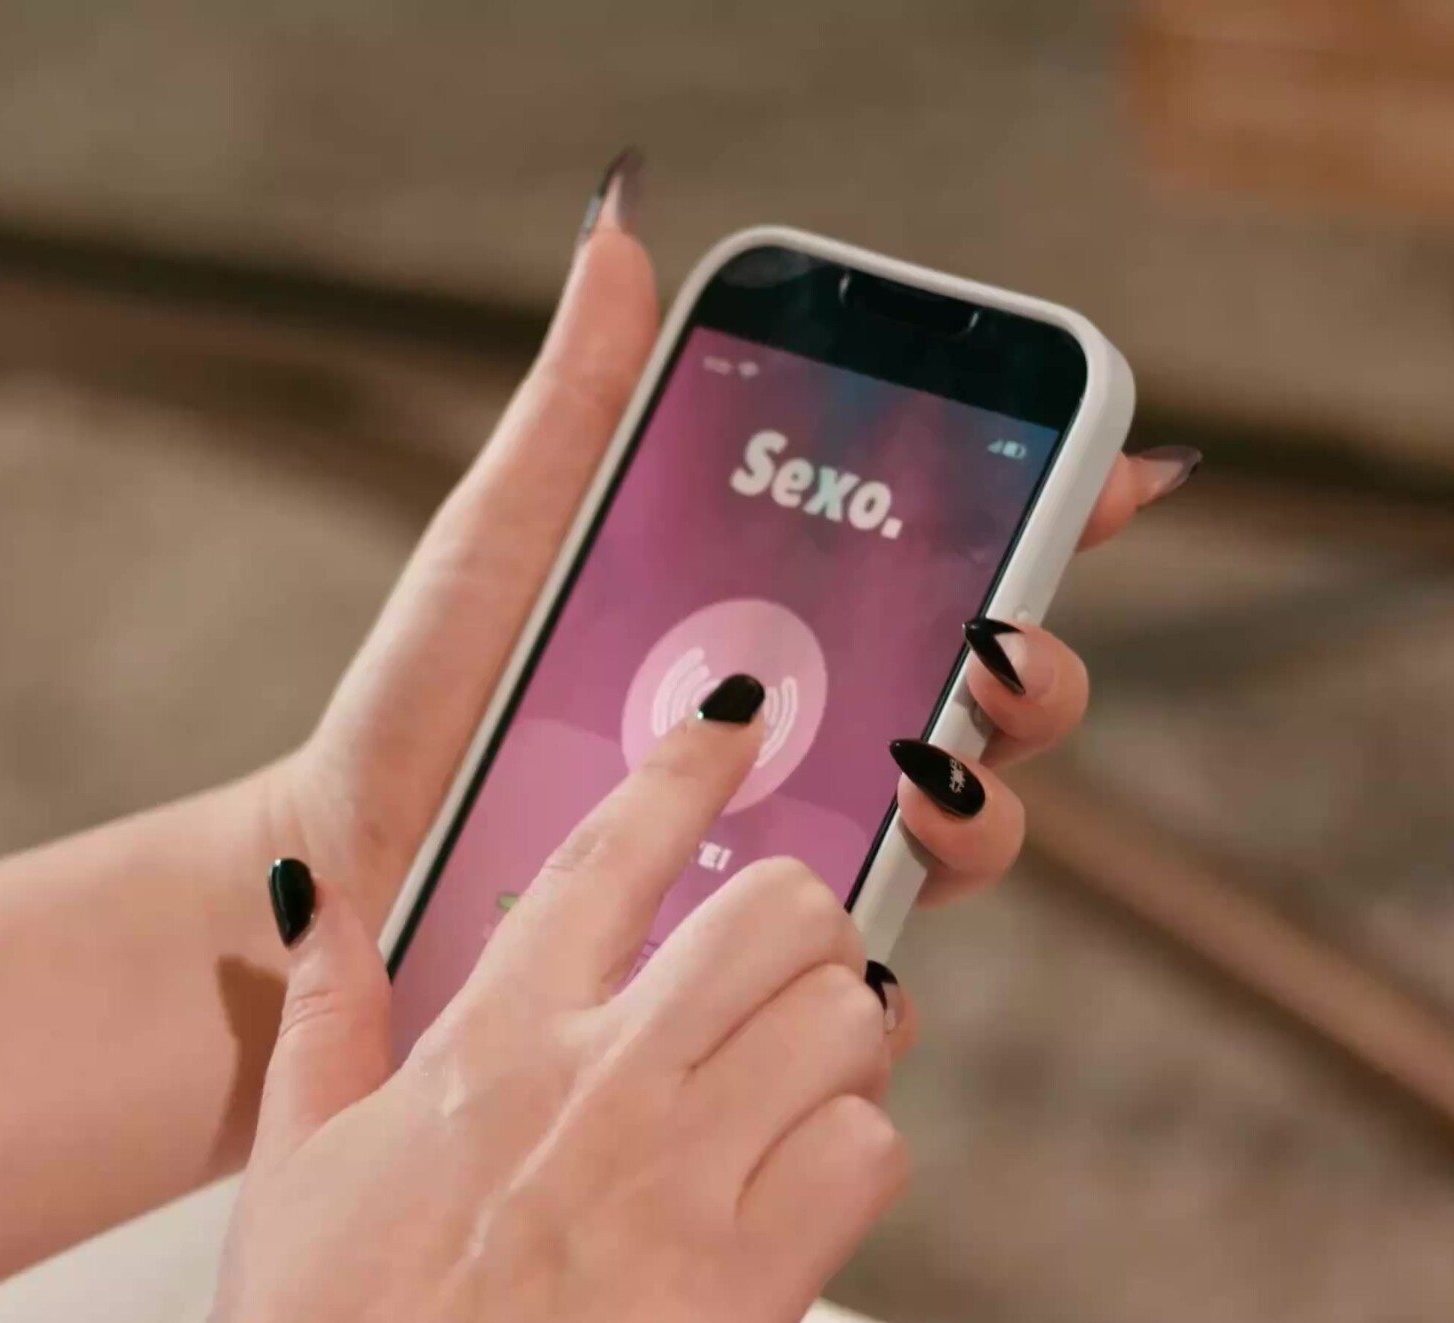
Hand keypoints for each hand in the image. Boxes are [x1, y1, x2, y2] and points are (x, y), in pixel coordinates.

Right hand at [123, 686, 915, 1322]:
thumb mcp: (296, 1157)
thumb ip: (324, 1012)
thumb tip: (313, 899)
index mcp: (491, 1036)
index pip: (612, 850)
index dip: (689, 770)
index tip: (738, 729)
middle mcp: (597, 1079)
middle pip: (779, 915)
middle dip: (808, 935)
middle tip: (789, 982)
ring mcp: (679, 1173)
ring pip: (849, 1022)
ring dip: (842, 1051)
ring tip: (797, 1100)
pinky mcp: (747, 1281)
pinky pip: (871, 1157)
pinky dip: (855, 1167)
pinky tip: (800, 1202)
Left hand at [260, 152, 1199, 921]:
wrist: (352, 866)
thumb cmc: (424, 701)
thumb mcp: (507, 539)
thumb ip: (581, 406)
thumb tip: (622, 233)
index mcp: (770, 627)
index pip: (939, 567)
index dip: (1043, 516)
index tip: (1101, 469)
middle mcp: (805, 738)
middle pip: (984, 700)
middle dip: (1031, 667)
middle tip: (994, 645)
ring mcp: (786, 847)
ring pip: (958, 829)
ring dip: (982, 798)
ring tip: (927, 762)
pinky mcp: (747, 958)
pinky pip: (862, 957)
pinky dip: (891, 935)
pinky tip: (870, 888)